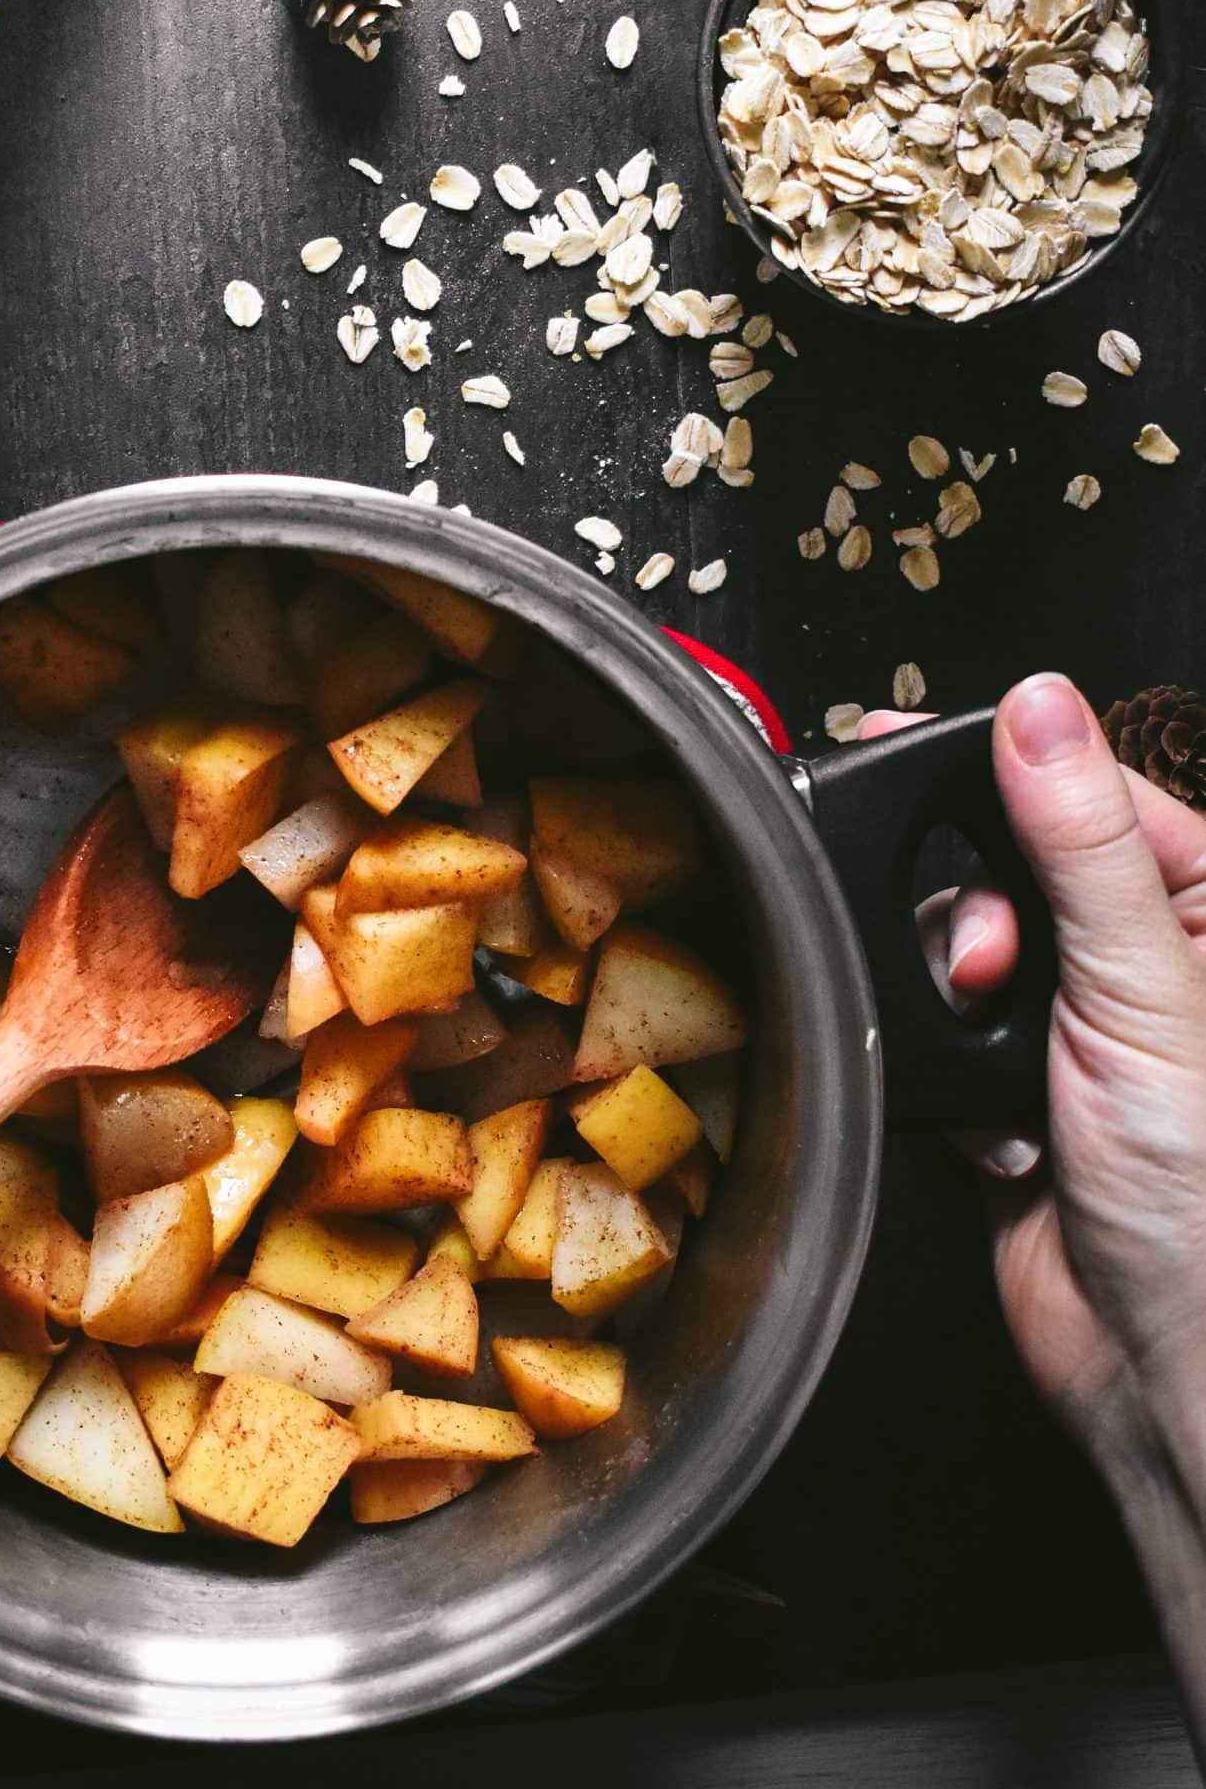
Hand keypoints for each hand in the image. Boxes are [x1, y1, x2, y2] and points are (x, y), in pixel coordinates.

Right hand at [862, 674, 1205, 1456]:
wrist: (1156, 1370)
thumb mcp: (1144, 990)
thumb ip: (1081, 841)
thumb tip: (1042, 707)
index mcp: (1204, 908)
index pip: (1084, 787)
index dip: (997, 772)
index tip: (901, 749)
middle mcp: (1143, 959)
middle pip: (1001, 861)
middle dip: (970, 914)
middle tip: (987, 966)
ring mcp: (1076, 1026)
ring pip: (954, 946)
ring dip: (954, 1003)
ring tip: (991, 1050)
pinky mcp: (1010, 1090)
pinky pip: (933, 1036)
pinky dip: (945, 1075)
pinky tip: (999, 1122)